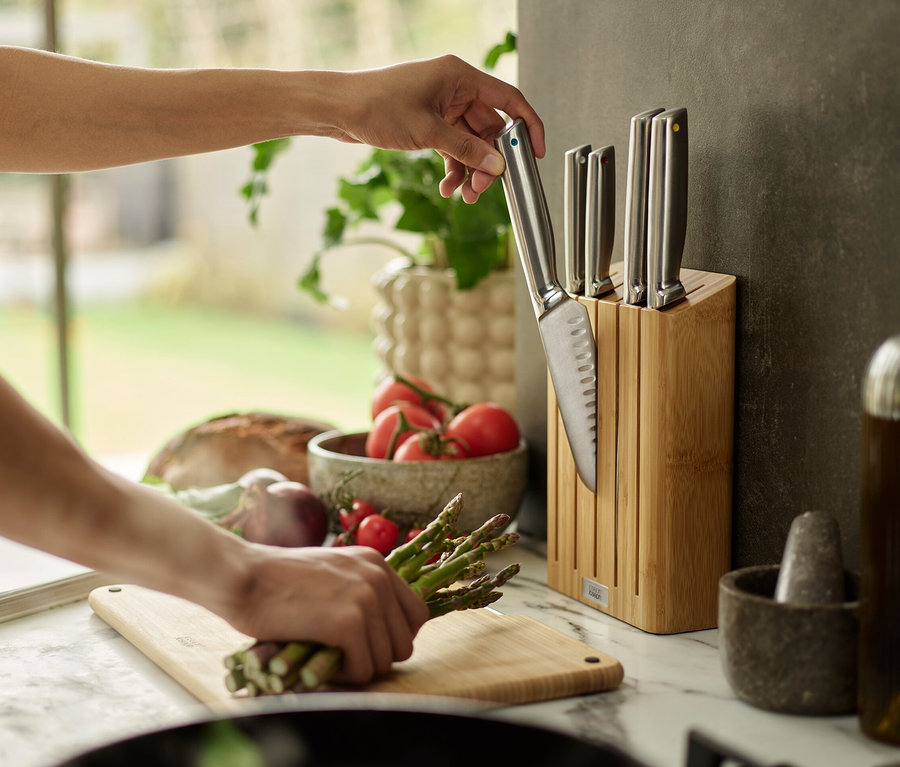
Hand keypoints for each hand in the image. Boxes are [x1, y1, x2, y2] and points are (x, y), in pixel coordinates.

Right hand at [216, 542, 429, 684]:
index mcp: (377, 563)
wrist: (244, 577)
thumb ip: (360, 591)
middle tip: (343, 657)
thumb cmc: (277, 581)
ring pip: (384, 660)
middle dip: (375, 657)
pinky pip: (363, 669)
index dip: (394, 637)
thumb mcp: (332, 573)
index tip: (368, 645)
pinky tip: (320, 664)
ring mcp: (366, 598)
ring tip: (327, 659)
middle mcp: (378, 577)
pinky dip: (343, 677)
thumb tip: (383, 632)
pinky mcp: (348, 622)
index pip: (416, 615)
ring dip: (357, 669)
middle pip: (404, 643)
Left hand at [334, 54, 545, 202]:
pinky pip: (453, 147)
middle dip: (489, 161)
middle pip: (489, 128)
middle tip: (483, 188)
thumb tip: (496, 166)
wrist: (339, 110)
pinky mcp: (429, 122)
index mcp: (460, 77)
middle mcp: (454, 89)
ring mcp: (442, 106)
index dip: (527, 126)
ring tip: (463, 194)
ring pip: (471, 143)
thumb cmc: (376, 105)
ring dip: (470, 170)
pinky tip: (448, 186)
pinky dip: (454, 167)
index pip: (508, 99)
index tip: (535, 153)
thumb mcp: (427, 132)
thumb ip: (466, 150)